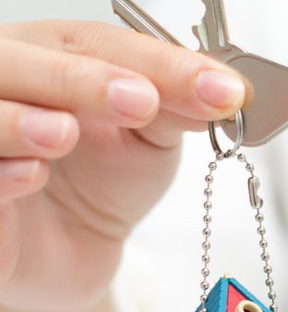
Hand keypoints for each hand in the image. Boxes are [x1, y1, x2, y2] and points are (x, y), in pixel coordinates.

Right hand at [0, 20, 247, 311]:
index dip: (156, 61)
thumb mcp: (149, 138)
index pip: (94, 43)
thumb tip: (223, 90)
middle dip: (82, 79)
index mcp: (52, 58)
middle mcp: (7, 84)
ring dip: (24, 119)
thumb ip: (174, 107)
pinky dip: (1, 172)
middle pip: (23, 60)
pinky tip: (33, 175)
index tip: (219, 89)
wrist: (74, 250)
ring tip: (66, 133)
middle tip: (140, 100)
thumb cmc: (103, 181)